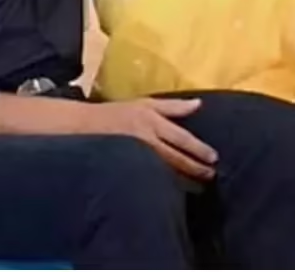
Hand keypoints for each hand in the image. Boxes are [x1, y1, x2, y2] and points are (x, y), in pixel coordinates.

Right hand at [82, 98, 218, 180]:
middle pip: (174, 157)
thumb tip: (198, 104)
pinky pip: (148, 176)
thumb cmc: (116, 113)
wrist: (81, 126)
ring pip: (163, 169)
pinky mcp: (124, 167)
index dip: (198, 149)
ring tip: (197, 186)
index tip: (213, 158)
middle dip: (194, 167)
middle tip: (210, 176)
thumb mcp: (145, 103)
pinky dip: (162, 183)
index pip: (180, 138)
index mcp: (151, 121)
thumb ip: (173, 106)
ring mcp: (134, 155)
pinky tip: (172, 190)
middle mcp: (144, 139)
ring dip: (181, 178)